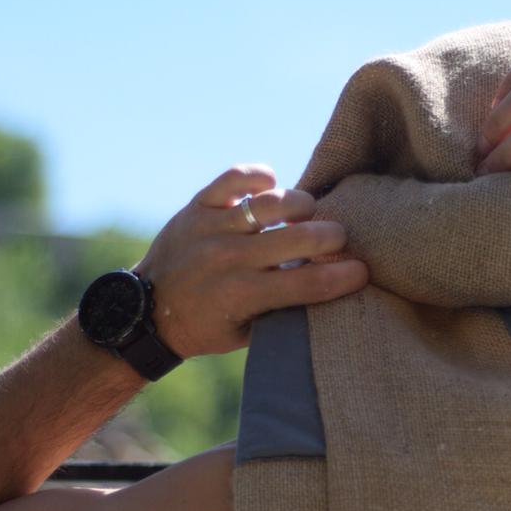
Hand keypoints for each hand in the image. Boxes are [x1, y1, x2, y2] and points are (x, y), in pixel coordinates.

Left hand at [134, 165, 368, 357]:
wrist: (146, 311)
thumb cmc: (206, 326)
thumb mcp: (247, 333)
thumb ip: (284, 312)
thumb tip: (329, 286)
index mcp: (244, 295)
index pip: (309, 283)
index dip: (345, 276)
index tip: (364, 271)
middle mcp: (229, 259)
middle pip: (300, 238)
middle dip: (333, 237)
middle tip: (340, 239)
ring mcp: (212, 228)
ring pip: (273, 202)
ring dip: (302, 205)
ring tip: (309, 213)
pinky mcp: (198, 206)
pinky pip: (235, 177)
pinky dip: (259, 177)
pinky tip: (272, 186)